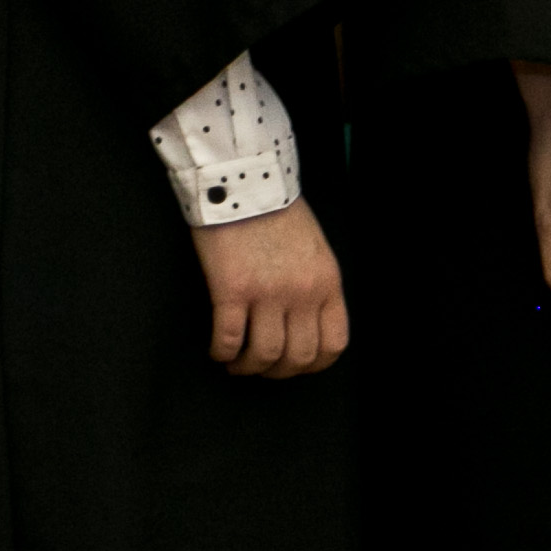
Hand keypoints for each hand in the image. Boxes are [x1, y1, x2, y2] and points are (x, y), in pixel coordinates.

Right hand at [192, 199, 345, 376]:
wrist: (242, 179)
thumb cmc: (275, 208)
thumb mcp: (314, 248)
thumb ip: (315, 285)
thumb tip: (303, 321)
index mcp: (326, 283)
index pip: (332, 345)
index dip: (312, 365)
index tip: (295, 365)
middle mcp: (301, 293)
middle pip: (297, 357)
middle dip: (278, 371)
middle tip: (261, 367)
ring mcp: (266, 293)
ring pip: (263, 355)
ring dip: (248, 367)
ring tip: (236, 363)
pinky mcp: (231, 289)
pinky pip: (228, 338)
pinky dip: (222, 352)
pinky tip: (218, 350)